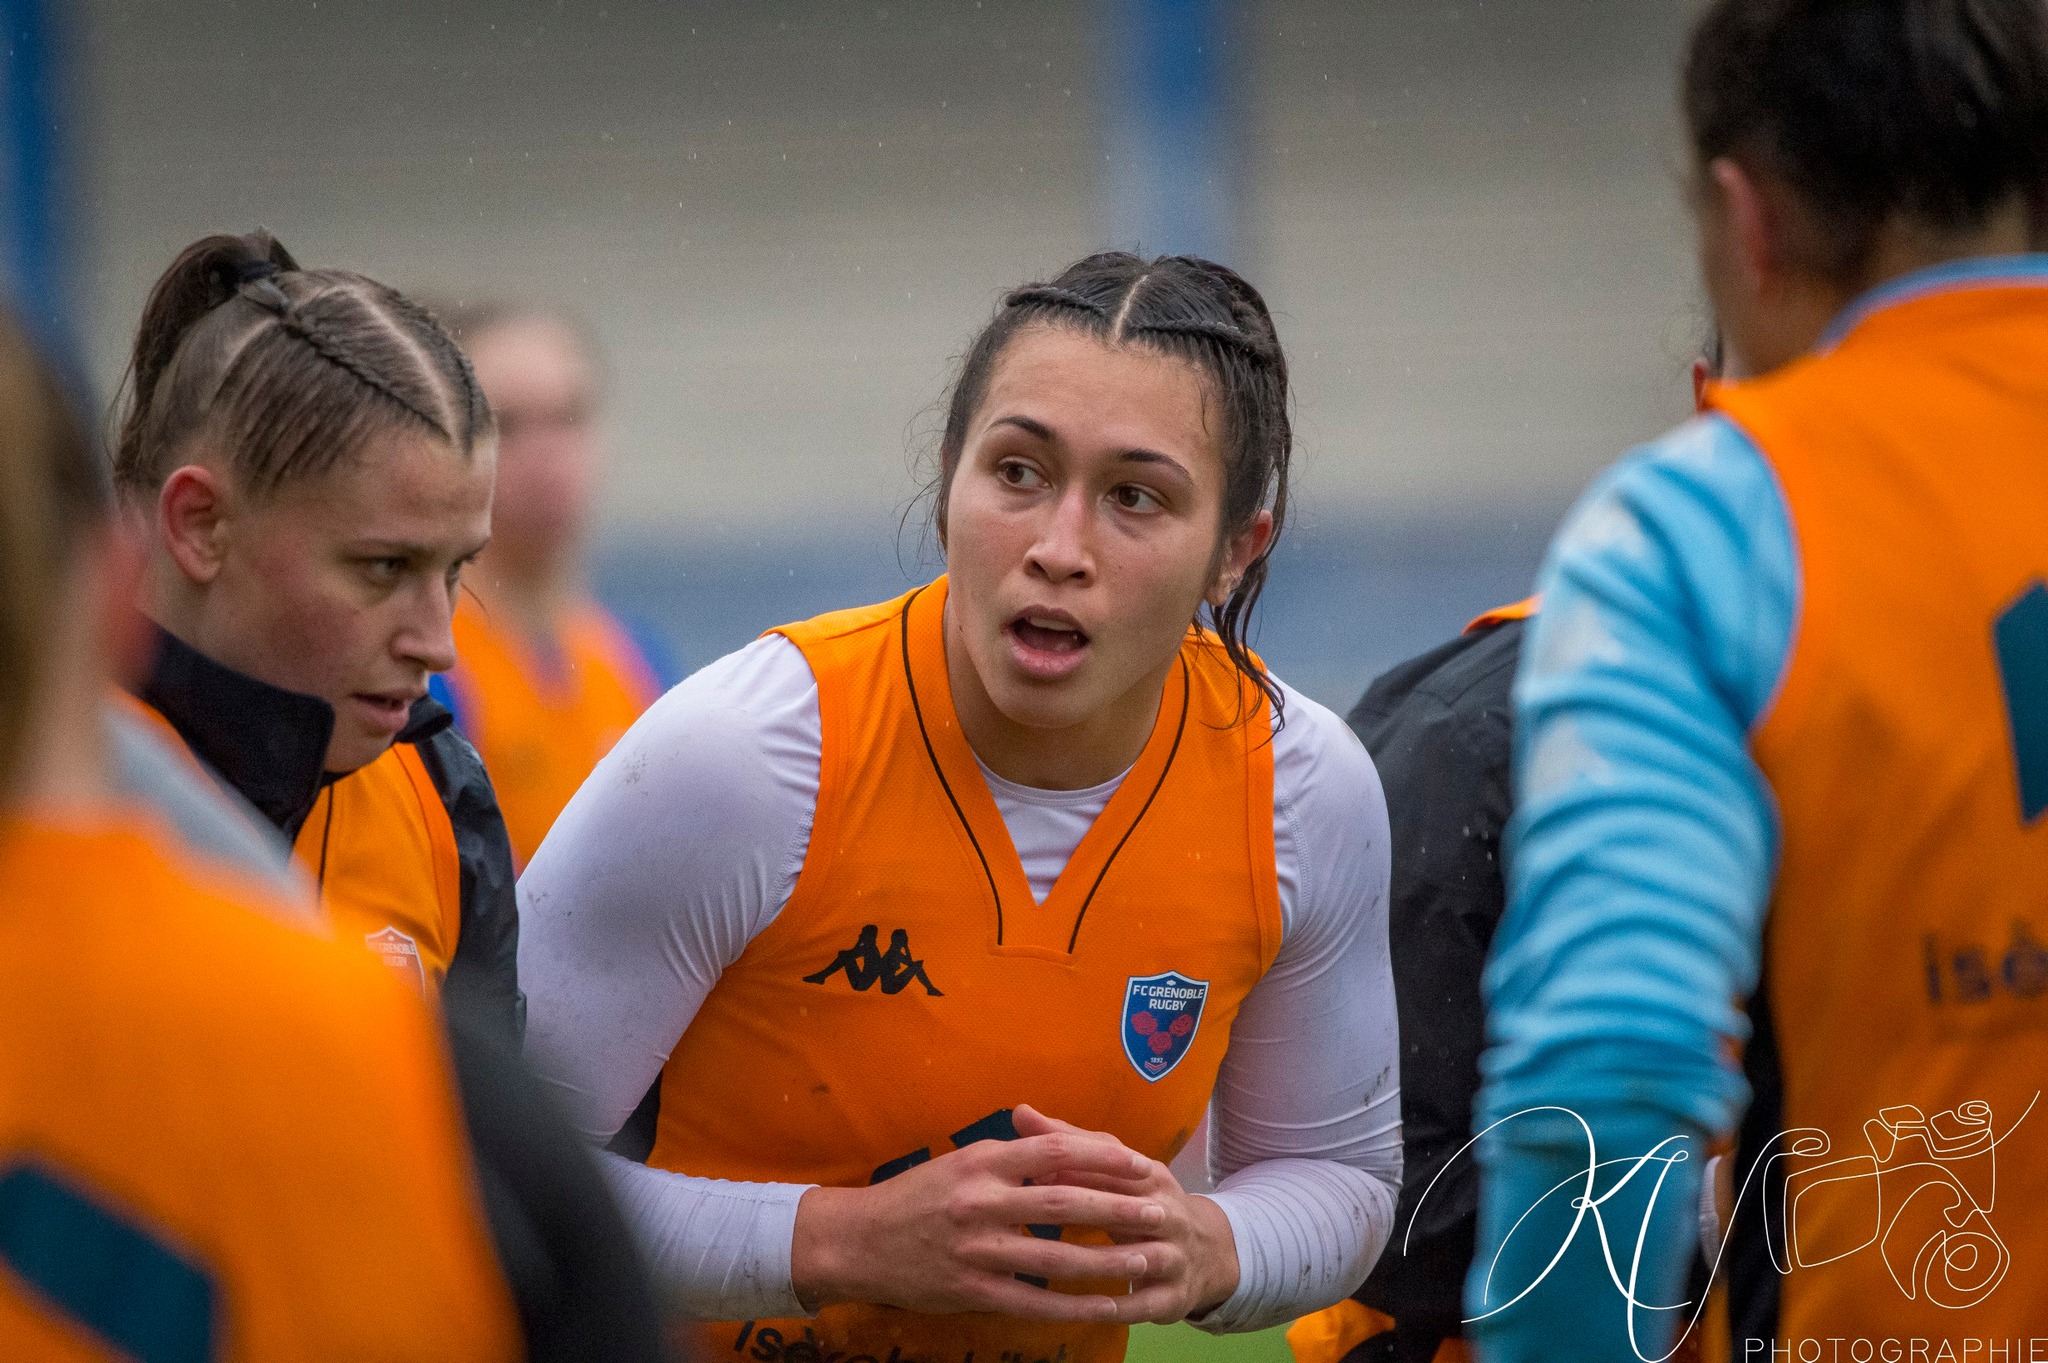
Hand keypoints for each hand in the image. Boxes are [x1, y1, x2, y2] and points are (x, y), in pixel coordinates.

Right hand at [789, 1118, 1170, 1319]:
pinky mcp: (971, 1291)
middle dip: (1117, 1209)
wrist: (855, 1242)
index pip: (1053, 1152)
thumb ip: (1010, 1156)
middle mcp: (979, 1202)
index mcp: (980, 1162)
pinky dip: (1074, 1305)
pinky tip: (1107, 1305)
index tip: (1140, 1165)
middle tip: (1160, 1211)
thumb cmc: (914, 1197)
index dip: (1101, 1158)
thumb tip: (1064, 1147)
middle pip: (1063, 1203)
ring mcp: (975, 1250)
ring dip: (1106, 1260)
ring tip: (1146, 1259)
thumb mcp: (961, 1162)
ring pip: (1054, 1257)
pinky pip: (1033, 1300)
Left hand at [1016, 1104, 1241, 1324]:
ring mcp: (1176, 1255)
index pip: (1115, 1166)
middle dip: (1088, 1208)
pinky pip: (1146, 1304)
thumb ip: (1068, 1143)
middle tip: (1038, 1213)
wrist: (1203, 1250)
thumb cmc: (1141, 1202)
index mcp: (1151, 1177)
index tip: (1032, 1171)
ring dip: (1106, 1260)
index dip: (1075, 1167)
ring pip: (1143, 1256)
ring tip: (1064, 1264)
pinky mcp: (1175, 1295)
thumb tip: (1019, 1112)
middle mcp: (1168, 1213)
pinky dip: (1121, 1307)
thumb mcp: (1113, 1170)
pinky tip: (1089, 1309)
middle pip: (1130, 1208)